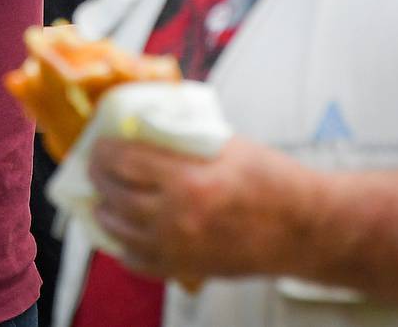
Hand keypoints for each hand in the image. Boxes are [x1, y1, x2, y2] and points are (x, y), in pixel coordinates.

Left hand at [89, 136, 305, 282]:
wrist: (302, 228)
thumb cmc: (272, 180)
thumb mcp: (226, 144)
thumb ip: (183, 138)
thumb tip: (147, 128)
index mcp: (188, 179)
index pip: (124, 161)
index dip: (103, 151)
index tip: (98, 145)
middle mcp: (177, 216)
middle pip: (116, 195)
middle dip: (99, 178)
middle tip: (95, 167)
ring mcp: (179, 247)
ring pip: (120, 230)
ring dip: (105, 212)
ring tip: (103, 200)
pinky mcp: (187, 268)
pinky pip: (139, 261)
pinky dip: (123, 247)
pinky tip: (120, 236)